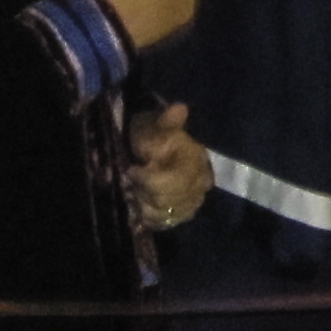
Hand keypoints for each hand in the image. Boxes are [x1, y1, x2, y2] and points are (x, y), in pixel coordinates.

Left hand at [128, 102, 211, 231]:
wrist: (156, 148)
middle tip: (131, 180)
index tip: (132, 169)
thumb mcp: (156, 124)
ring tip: (136, 190)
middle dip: (144, 192)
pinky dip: (150, 216)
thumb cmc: (154, 135)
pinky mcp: (183, 214)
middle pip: (166, 201)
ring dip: (144, 204)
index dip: (148, 180)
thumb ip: (167, 121)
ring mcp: (193, 201)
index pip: (173, 182)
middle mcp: (200, 184)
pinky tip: (142, 204)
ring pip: (163, 214)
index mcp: (196, 160)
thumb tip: (179, 107)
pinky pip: (165, 223)